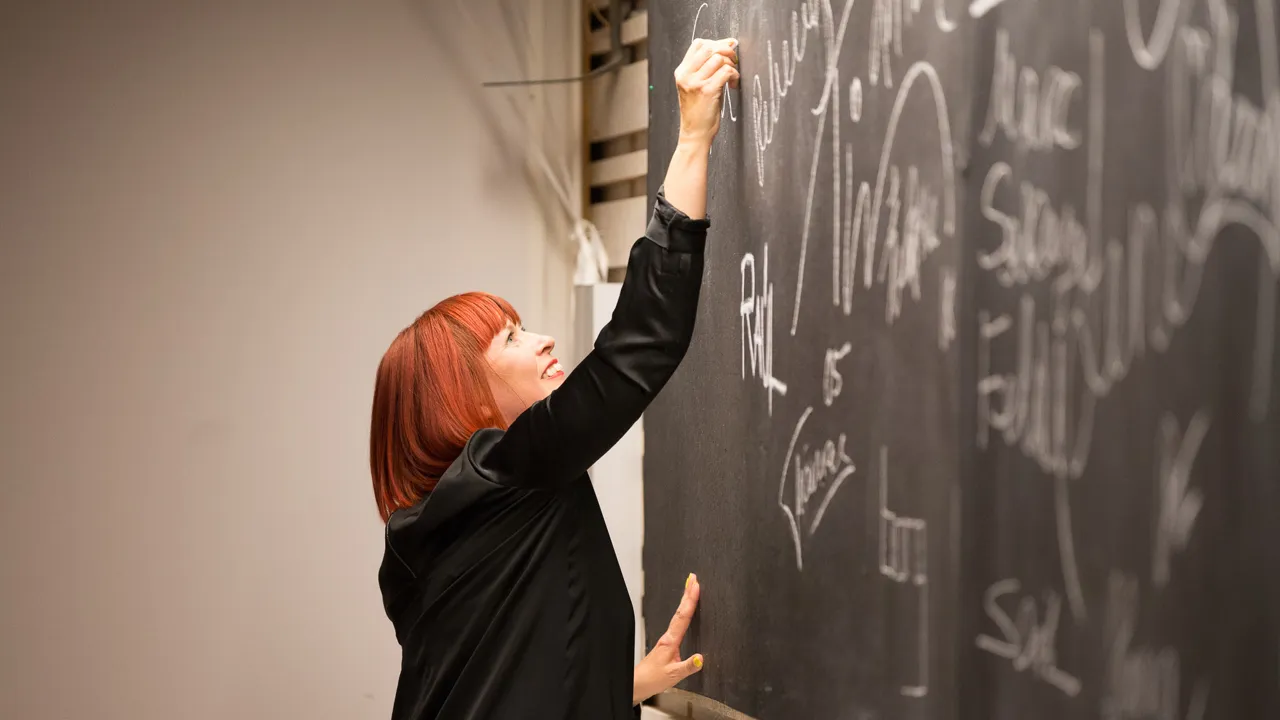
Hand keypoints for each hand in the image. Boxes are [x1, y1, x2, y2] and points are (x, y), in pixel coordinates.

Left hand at [633, 573, 703, 704]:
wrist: (637, 684)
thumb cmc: (652, 679)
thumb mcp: (673, 675)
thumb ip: (688, 666)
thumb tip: (701, 657)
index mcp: (670, 641)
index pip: (683, 617)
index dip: (690, 601)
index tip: (696, 586)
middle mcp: (668, 637)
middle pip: (679, 611)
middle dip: (687, 594)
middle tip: (693, 578)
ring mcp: (666, 639)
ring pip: (677, 615)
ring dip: (684, 601)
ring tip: (690, 589)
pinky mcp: (666, 644)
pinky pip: (677, 623)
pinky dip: (682, 613)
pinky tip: (684, 613)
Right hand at [674, 38, 739, 147]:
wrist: (695, 133)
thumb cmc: (699, 110)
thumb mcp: (695, 85)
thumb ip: (705, 67)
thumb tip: (727, 45)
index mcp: (682, 71)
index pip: (699, 44)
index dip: (716, 43)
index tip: (728, 50)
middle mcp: (686, 75)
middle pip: (710, 48)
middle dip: (726, 51)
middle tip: (734, 62)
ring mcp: (696, 83)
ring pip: (719, 58)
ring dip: (731, 65)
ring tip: (732, 77)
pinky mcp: (707, 91)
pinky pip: (726, 71)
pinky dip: (734, 76)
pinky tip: (733, 85)